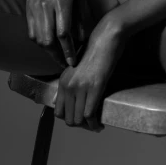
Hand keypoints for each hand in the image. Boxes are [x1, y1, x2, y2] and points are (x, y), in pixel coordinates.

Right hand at [26, 0, 92, 68]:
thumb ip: (81, 16)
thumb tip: (81, 39)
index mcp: (62, 1)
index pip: (64, 33)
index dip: (68, 50)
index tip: (73, 61)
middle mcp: (46, 5)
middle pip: (48, 40)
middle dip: (57, 56)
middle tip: (65, 64)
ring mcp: (35, 7)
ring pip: (38, 38)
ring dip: (47, 52)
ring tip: (57, 58)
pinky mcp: (28, 8)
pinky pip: (31, 31)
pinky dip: (38, 42)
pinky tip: (47, 46)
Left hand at [54, 16, 124, 131]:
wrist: (107, 37)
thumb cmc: (97, 49)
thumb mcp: (80, 68)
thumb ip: (75, 82)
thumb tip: (77, 99)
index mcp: (63, 81)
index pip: (58, 111)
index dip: (69, 119)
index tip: (80, 119)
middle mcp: (68, 86)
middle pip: (68, 119)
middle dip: (79, 125)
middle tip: (90, 123)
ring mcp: (80, 87)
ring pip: (78, 120)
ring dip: (87, 127)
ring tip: (96, 126)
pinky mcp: (94, 87)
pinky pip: (89, 114)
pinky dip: (95, 123)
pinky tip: (100, 124)